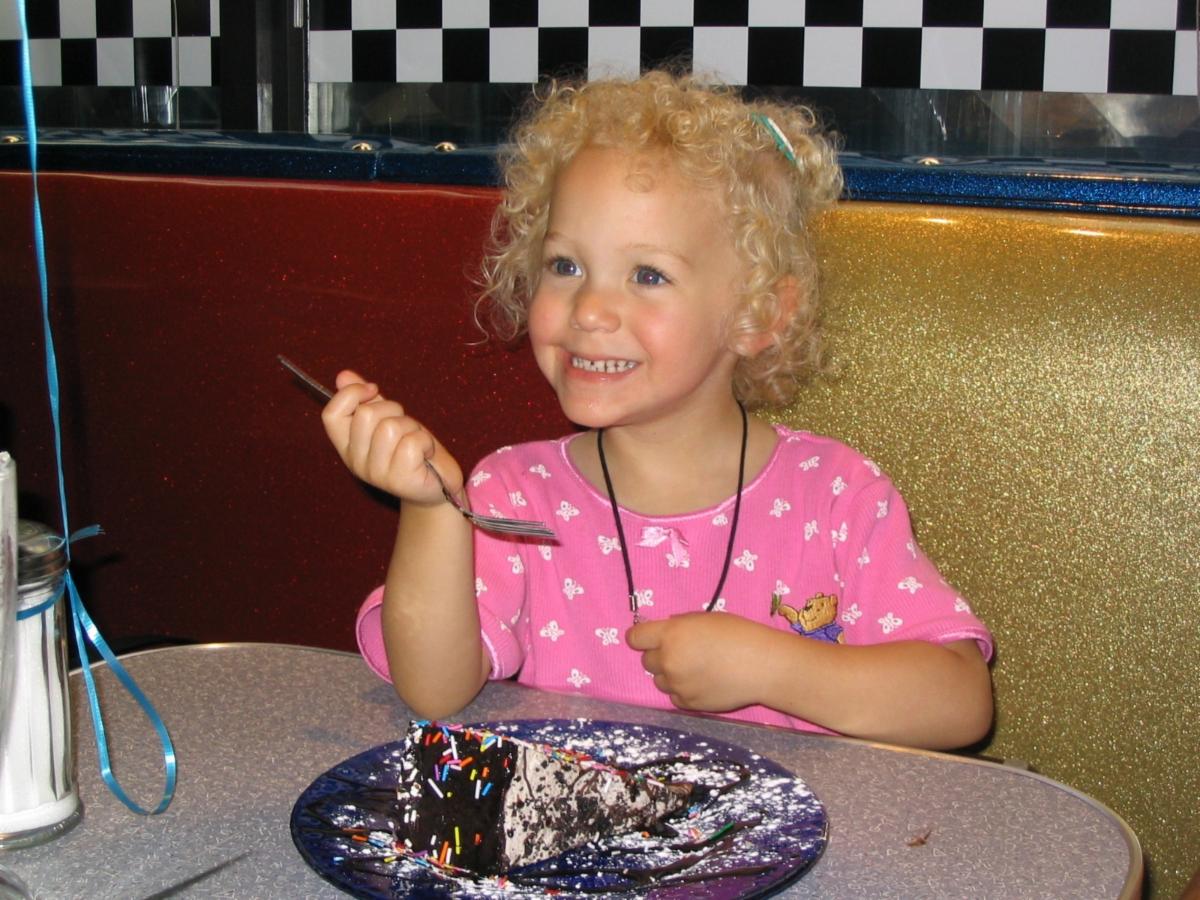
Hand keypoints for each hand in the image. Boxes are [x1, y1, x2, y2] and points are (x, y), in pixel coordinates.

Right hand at [320, 369, 462, 503]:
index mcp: (347, 445)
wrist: (437, 485)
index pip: (331, 415)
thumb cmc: (411, 449)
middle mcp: (355, 461)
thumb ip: (366, 400)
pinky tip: (425, 454)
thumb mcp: (387, 420)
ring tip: (415, 440)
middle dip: (392, 408)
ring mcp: (376, 473)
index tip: (373, 389)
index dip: (351, 394)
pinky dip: (425, 442)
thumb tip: (343, 376)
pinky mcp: (399, 479)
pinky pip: (411, 443)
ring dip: (411, 426)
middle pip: (366, 415)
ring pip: (390, 428)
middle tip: (404, 424)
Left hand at [626, 612, 775, 712]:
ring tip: (695, 670)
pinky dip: (683, 691)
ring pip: (659, 681)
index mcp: (671, 635)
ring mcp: (677, 685)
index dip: (640, 638)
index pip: (635, 638)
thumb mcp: (704, 619)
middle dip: (660, 656)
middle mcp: (669, 660)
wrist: (762, 666)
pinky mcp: (689, 704)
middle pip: (647, 661)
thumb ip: (679, 626)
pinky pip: (675, 697)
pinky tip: (702, 683)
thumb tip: (665, 634)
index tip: (648, 639)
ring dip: (670, 675)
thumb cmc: (738, 634)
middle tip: (683, 653)